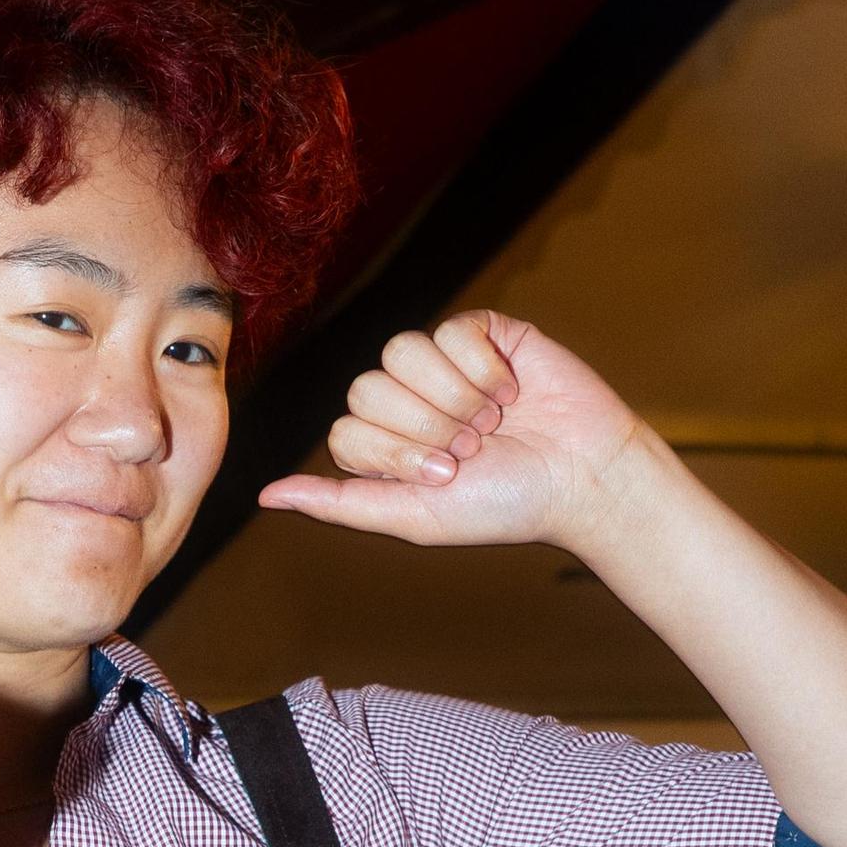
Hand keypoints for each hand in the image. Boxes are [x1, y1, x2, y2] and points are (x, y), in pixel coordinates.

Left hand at [258, 312, 645, 551]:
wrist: (580, 477)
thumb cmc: (502, 505)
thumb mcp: (413, 516)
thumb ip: (340, 503)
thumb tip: (266, 497)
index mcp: (383, 443)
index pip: (348, 428)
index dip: (396, 451)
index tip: (447, 474)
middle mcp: (405, 400)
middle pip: (368, 387)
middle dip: (425, 426)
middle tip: (474, 447)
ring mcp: (441, 363)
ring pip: (402, 351)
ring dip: (452, 396)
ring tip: (492, 419)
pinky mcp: (482, 332)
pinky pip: (451, 330)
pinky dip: (483, 367)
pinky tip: (512, 388)